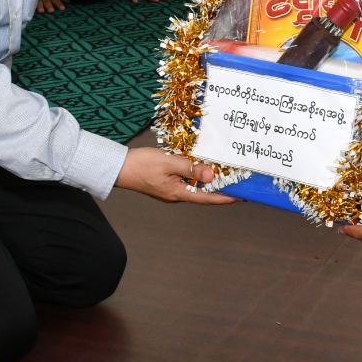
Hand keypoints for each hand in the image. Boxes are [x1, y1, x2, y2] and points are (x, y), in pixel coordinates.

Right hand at [115, 147, 236, 204]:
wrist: (119, 167)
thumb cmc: (142, 165)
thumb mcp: (169, 163)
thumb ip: (191, 168)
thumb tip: (212, 176)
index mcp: (179, 193)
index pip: (208, 198)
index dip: (226, 197)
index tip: (242, 196)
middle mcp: (176, 195)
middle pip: (203, 193)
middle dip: (220, 188)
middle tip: (237, 181)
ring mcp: (170, 190)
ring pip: (195, 187)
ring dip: (208, 181)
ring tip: (224, 173)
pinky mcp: (166, 183)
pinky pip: (186, 181)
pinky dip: (196, 175)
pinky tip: (201, 166)